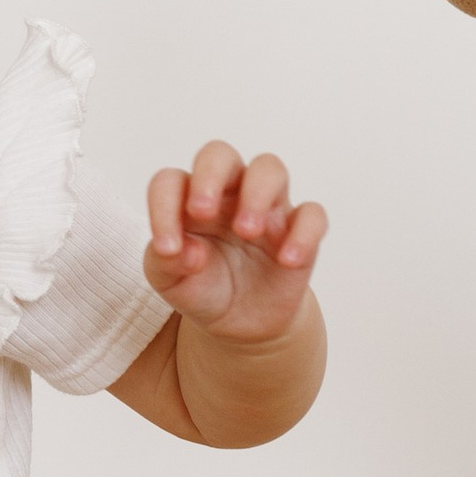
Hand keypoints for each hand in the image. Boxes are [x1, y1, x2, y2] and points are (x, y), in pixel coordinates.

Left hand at [145, 144, 324, 344]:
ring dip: (257, 193)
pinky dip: (303, 233)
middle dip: (210, 175)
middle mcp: (226, 194)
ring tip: (247, 231)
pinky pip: (312, 214)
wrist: (241, 322)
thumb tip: (185, 249)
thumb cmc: (202, 288)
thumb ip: (165, 264)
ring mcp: (265, 207)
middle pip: (219, 154)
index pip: (170, 182)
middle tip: (203, 212)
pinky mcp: (297, 228)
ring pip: (269, 168)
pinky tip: (287, 261)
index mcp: (187, 201)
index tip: (167, 249)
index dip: (163, 207)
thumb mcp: (171, 283)